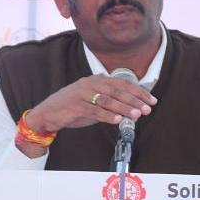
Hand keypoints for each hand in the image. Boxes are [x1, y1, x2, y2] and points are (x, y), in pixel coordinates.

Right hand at [25, 76, 155, 139]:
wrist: (48, 112)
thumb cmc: (73, 108)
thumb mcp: (94, 102)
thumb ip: (111, 104)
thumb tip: (132, 111)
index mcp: (97, 80)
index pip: (122, 84)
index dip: (138, 92)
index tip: (151, 101)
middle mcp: (91, 83)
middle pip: (117, 90)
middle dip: (134, 100)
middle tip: (146, 109)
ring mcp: (82, 93)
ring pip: (107, 99)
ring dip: (124, 107)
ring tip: (136, 114)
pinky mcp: (75, 105)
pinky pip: (94, 110)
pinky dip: (107, 115)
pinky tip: (118, 119)